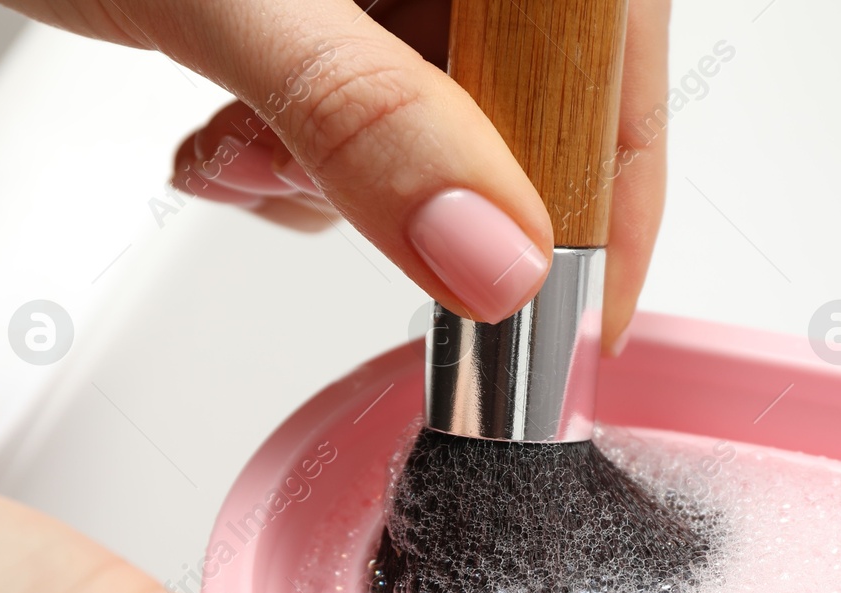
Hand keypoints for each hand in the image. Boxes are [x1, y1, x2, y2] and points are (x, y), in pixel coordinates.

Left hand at [0, 0, 668, 349]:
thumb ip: (364, 118)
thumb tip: (488, 256)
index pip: (610, 61)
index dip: (612, 193)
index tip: (577, 314)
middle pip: (525, 106)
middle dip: (421, 190)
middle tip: (326, 192)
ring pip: (440, 132)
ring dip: (337, 184)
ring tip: (237, 145)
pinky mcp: (343, 11)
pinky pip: (374, 122)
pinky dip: (302, 165)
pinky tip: (229, 133)